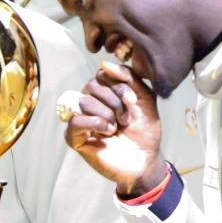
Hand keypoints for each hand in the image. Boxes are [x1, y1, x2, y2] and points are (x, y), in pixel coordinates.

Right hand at [64, 61, 165, 196]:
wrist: (146, 159)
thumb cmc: (145, 130)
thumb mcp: (145, 98)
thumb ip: (129, 77)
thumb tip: (103, 63)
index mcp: (105, 92)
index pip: (101, 75)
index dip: (119, 86)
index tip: (133, 101)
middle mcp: (90, 103)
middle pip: (91, 86)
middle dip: (114, 101)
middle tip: (125, 118)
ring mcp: (81, 120)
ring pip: (84, 102)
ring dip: (106, 115)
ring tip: (116, 128)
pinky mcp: (75, 138)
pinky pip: (75, 121)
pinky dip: (94, 123)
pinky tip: (107, 132)